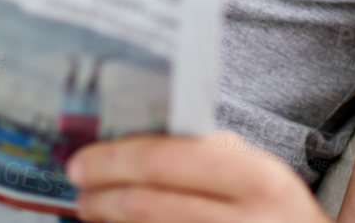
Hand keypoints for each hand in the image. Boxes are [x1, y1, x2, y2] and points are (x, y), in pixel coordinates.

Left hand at [67, 131, 330, 222]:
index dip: (114, 160)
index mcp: (258, 177)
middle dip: (102, 195)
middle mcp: (249, 221)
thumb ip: (210, 155)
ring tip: (92, 209)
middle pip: (149, 205)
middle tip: (77, 187)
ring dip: (110, 222)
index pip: (168, 159)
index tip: (81, 160)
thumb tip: (132, 140)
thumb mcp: (260, 176)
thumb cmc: (278, 213)